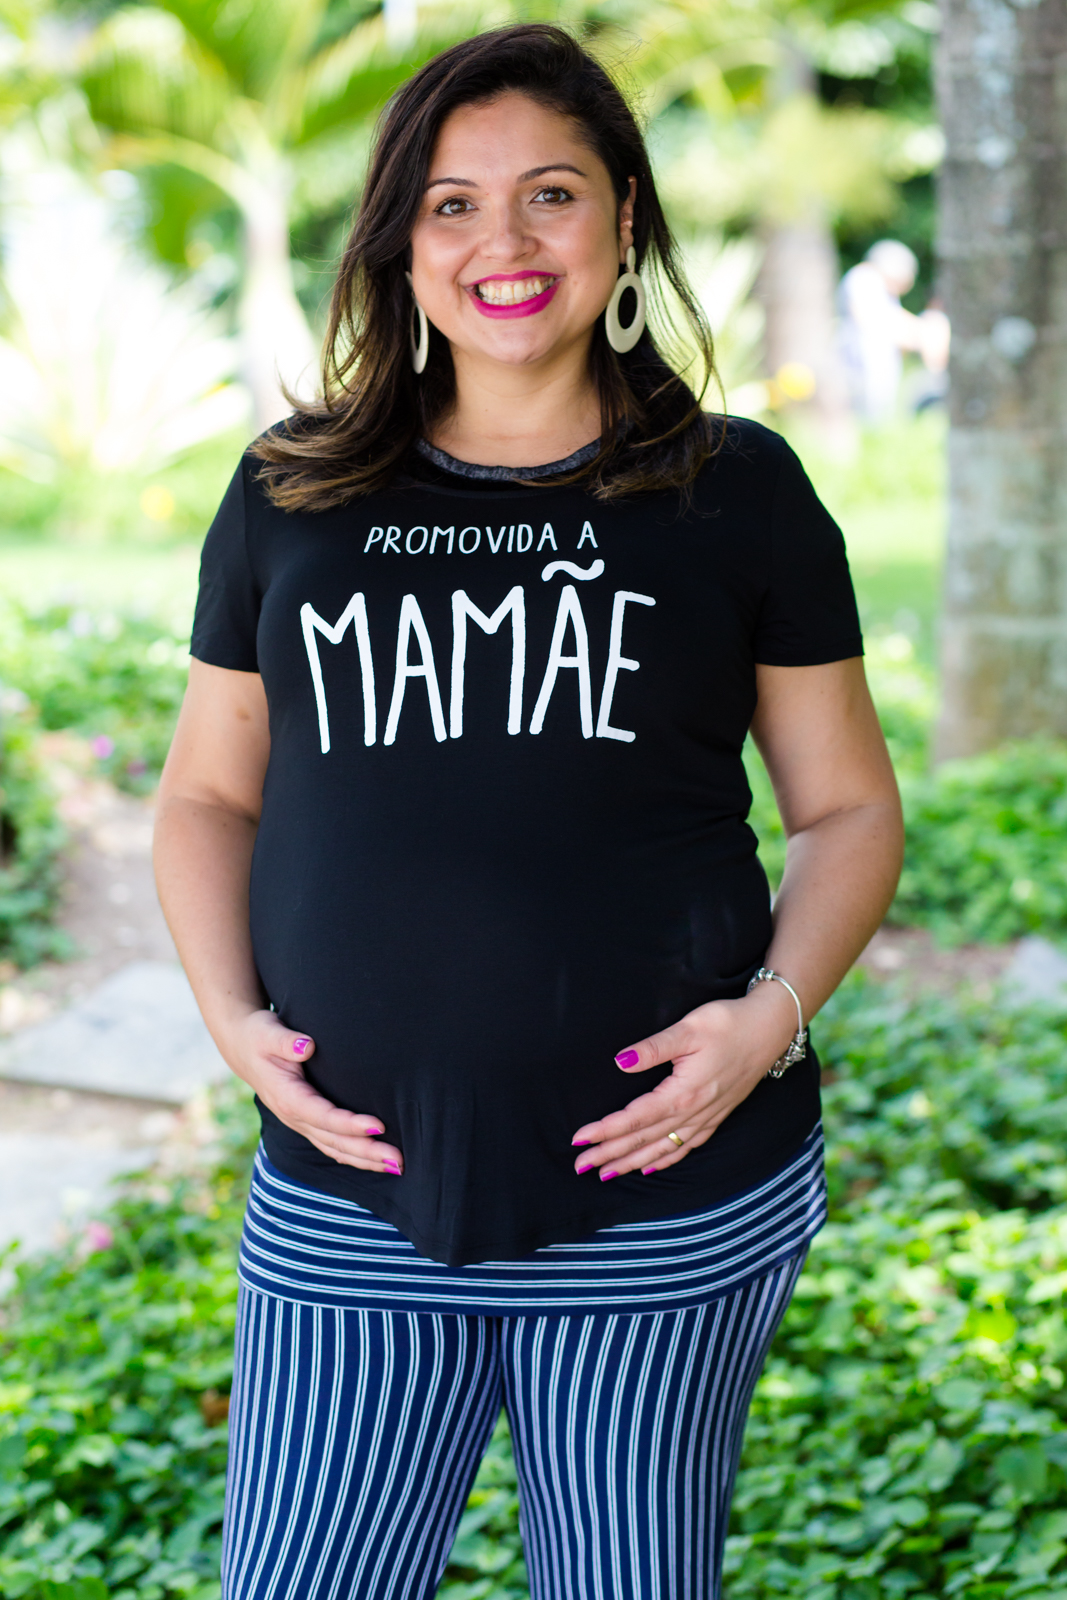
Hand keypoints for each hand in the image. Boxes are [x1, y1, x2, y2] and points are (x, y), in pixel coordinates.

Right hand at [221, 1009, 402, 1174]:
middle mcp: (294, 1117)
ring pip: (335, 1149)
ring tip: (397, 1166)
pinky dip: (355, 1156)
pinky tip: (377, 1161)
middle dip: (367, 1152)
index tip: (378, 1126)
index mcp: (287, 1097)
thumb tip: (307, 1046)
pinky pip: (333, 1146)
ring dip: (366, 1160)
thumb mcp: (268, 1033)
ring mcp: (300, 1124)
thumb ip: (287, 1041)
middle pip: (334, 1141)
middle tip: (398, 1159)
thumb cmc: (258, 1036)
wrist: (243, 1048)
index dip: (350, 1124)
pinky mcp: (307, 1123)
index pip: (323, 1116)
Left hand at [571, 981, 797, 1179]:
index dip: (605, 1130)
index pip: (634, 1119)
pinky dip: (665, 1160)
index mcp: (683, 1093)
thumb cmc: (728, 1024)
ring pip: (663, 1149)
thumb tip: (620, 1062)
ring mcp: (707, 1117)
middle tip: (580, 1166)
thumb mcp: (688, 1029)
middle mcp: (694, 1113)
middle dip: (611, 1154)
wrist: (770, 1028)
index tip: (578, 1140)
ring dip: (632, 1162)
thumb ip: (652, 1048)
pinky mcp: (717, 1115)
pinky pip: (686, 1147)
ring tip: (606, 1173)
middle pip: (644, 1140)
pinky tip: (650, 1168)